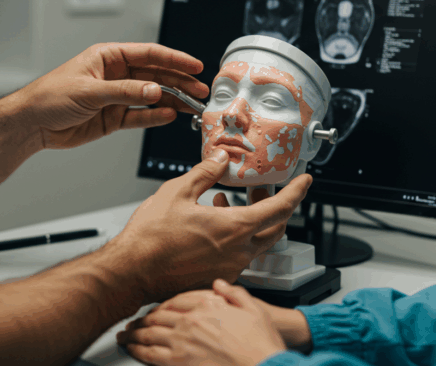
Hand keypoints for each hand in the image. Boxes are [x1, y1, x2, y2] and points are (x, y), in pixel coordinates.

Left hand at [16, 43, 207, 148]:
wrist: (32, 123)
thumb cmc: (49, 96)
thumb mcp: (89, 91)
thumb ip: (125, 92)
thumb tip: (154, 91)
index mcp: (108, 57)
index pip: (148, 54)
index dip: (173, 59)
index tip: (193, 65)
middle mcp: (115, 75)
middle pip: (155, 76)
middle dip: (179, 82)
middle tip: (199, 90)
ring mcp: (115, 97)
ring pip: (151, 97)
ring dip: (172, 101)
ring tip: (192, 106)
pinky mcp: (113, 118)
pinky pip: (139, 116)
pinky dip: (154, 117)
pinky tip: (169, 116)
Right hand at [106, 148, 311, 302]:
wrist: (132, 272)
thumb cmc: (150, 238)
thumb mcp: (178, 192)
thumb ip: (205, 173)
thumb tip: (220, 159)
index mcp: (235, 228)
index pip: (280, 209)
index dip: (296, 192)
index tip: (304, 182)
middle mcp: (238, 252)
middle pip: (274, 228)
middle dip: (274, 206)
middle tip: (260, 190)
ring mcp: (229, 267)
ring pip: (255, 242)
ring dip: (250, 221)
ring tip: (226, 202)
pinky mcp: (216, 277)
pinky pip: (237, 255)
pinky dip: (235, 237)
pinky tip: (213, 224)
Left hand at [117, 280, 285, 365]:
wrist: (264, 365)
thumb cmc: (260, 342)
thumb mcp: (252, 308)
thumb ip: (233, 293)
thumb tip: (219, 284)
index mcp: (205, 305)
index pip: (175, 301)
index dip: (162, 306)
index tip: (155, 309)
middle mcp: (190, 321)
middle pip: (158, 317)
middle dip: (143, 320)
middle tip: (134, 323)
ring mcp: (182, 342)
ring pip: (150, 334)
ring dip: (135, 335)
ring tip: (126, 336)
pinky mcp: (179, 362)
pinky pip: (151, 355)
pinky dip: (139, 351)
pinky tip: (133, 350)